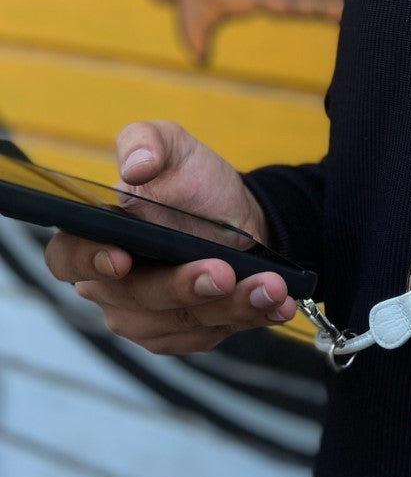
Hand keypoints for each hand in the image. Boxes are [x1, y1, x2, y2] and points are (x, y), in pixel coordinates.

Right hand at [44, 121, 295, 352]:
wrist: (240, 216)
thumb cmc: (193, 182)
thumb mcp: (173, 146)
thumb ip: (146, 141)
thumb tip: (136, 166)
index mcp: (95, 236)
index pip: (67, 258)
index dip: (88, 263)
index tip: (123, 259)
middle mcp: (111, 285)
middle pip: (134, 300)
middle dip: (182, 287)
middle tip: (222, 272)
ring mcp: (145, 316)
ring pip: (180, 323)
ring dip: (229, 307)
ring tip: (269, 287)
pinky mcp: (182, 334)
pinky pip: (212, 335)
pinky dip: (249, 317)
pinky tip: (277, 303)